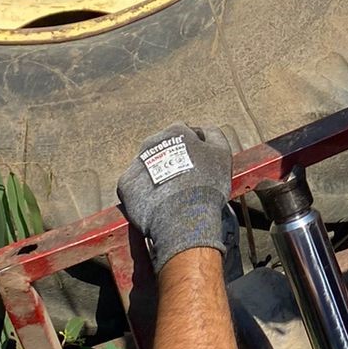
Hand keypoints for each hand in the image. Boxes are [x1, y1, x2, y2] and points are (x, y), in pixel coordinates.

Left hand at [117, 124, 235, 268]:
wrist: (185, 218)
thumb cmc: (206, 186)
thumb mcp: (222, 153)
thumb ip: (213, 135)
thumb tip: (204, 130)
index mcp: (175, 132)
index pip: (184, 133)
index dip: (194, 149)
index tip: (199, 164)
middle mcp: (151, 143)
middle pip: (163, 149)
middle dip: (172, 160)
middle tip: (185, 181)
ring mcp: (136, 163)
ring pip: (147, 166)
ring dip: (156, 176)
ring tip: (171, 195)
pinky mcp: (125, 184)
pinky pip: (135, 186)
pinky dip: (144, 193)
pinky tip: (158, 202)